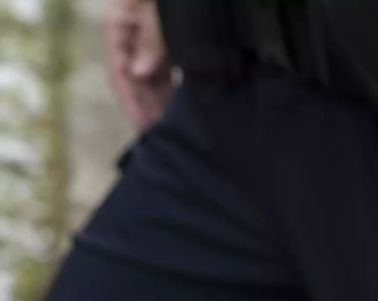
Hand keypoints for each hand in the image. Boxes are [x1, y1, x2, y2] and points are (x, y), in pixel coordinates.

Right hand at [104, 0, 171, 130]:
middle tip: (162, 137)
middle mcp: (132, 35)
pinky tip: (184, 106)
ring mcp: (150, 38)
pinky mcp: (170, 39)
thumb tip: (139, 73)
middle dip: (148, 109)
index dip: (131, 103)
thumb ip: (152, 38)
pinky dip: (174, 88)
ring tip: (173, 128)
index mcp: (119, 26)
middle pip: (136, 80)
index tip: (145, 127)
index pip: (121, 73)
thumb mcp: (160, 11)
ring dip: (161, 102)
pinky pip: (168, 69)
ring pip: (152, 77)